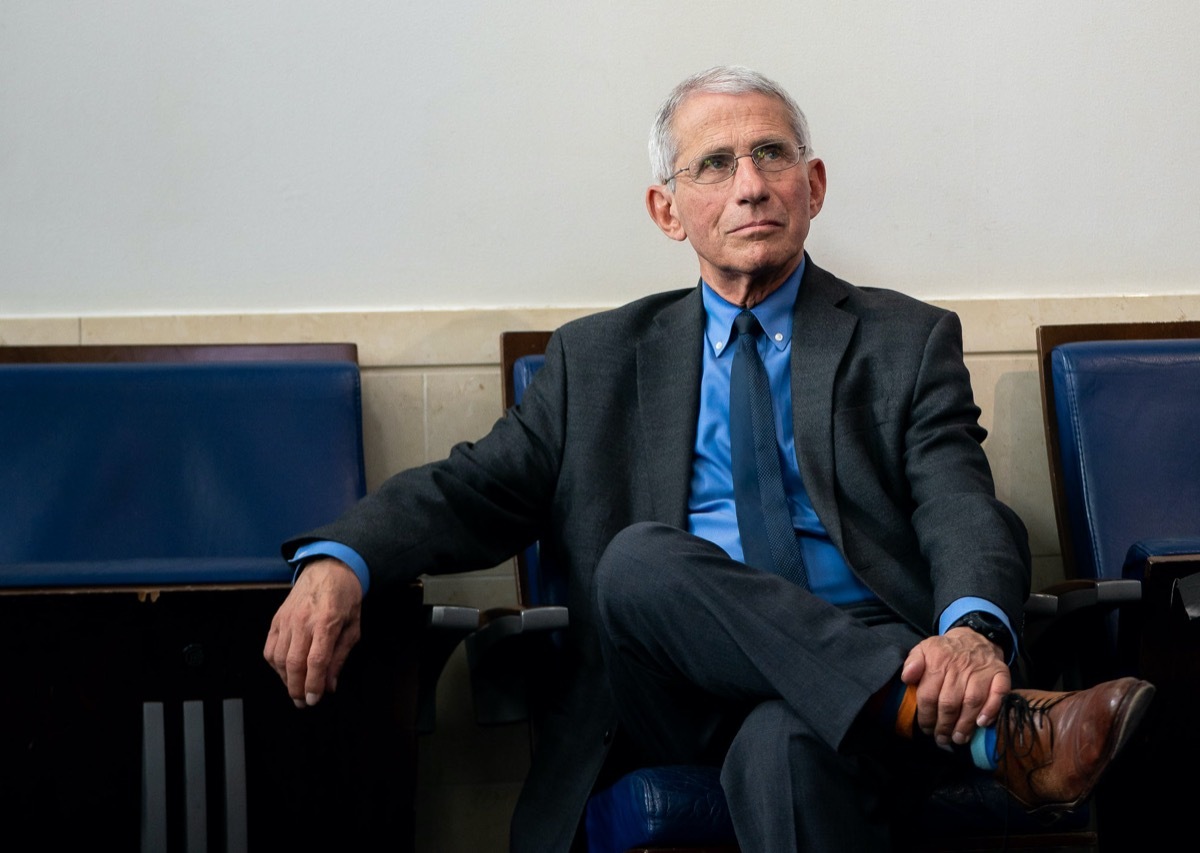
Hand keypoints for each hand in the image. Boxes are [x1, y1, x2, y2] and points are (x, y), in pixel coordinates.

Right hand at [263, 557, 362, 707]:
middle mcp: (303, 621)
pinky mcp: (276, 620)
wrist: (328, 570)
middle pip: (293, 663)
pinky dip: (275, 665)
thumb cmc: (345, 598)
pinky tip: (285, 672)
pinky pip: (269, 649)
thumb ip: (339, 657)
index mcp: (326, 622)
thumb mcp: (353, 628)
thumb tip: (329, 685)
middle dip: (296, 688)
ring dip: (285, 680)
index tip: (314, 700)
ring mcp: (286, 620)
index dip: (313, 684)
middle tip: (303, 702)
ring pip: (278, 658)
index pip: (316, 661)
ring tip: (296, 690)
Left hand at [900, 628, 1009, 747]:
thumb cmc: (945, 651)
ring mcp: (982, 670)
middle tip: (942, 739)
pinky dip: (991, 710)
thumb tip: (906, 678)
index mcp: (938, 660)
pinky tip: (982, 723)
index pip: (928, 695)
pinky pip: (999, 694)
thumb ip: (912, 663)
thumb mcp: (923, 649)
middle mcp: (960, 666)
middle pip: (950, 702)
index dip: (926, 716)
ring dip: (965, 724)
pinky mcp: (1000, 673)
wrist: (974, 637)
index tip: (926, 729)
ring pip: (972, 702)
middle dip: (944, 725)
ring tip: (958, 738)